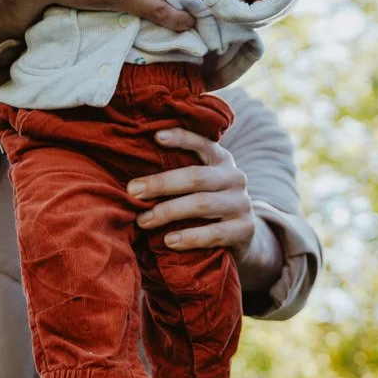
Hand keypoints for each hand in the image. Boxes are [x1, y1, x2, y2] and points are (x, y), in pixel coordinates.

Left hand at [128, 127, 282, 290]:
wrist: (244, 235)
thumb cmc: (208, 204)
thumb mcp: (201, 184)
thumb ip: (180, 172)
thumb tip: (135, 176)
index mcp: (221, 160)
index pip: (202, 143)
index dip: (181, 138)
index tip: (156, 137)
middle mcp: (235, 177)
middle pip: (196, 177)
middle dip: (161, 184)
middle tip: (132, 191)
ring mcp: (242, 203)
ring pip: (202, 204)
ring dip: (168, 212)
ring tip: (143, 221)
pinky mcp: (245, 229)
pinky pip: (214, 233)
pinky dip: (189, 237)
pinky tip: (169, 241)